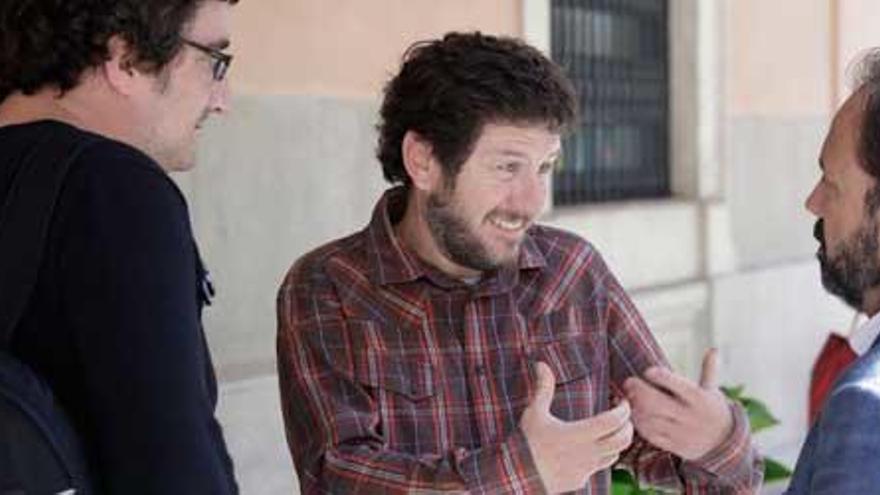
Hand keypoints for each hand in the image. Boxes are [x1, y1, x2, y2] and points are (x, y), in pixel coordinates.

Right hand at [520, 362, 633, 493]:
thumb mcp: (534, 412)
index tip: (622, 402)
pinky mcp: (580, 479)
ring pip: (615, 455)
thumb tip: (541, 364)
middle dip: (628, 427)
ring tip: (611, 430)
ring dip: (618, 442)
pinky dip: (604, 455)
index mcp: (578, 434)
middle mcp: (587, 453)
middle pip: (622, 440)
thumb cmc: (526, 441)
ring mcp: (585, 468)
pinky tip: (594, 447)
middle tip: (623, 417)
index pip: (613, 421)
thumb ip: (543, 388)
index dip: (623, 410)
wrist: (517, 475)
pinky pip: (600, 467)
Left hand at [622, 348, 732, 460]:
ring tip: (628, 397)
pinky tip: (634, 414)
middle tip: (628, 382)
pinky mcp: (675, 445)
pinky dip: (640, 424)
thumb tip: (713, 349)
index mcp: (699, 398)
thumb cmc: (713, 410)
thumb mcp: (713, 390)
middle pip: (658, 402)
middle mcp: (689, 415)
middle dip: (639, 391)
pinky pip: (652, 435)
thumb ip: (709, 370)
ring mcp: (681, 432)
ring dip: (636, 407)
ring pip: (651, 419)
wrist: (724, 444)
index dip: (660, 376)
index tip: (647, 371)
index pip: (677, 384)